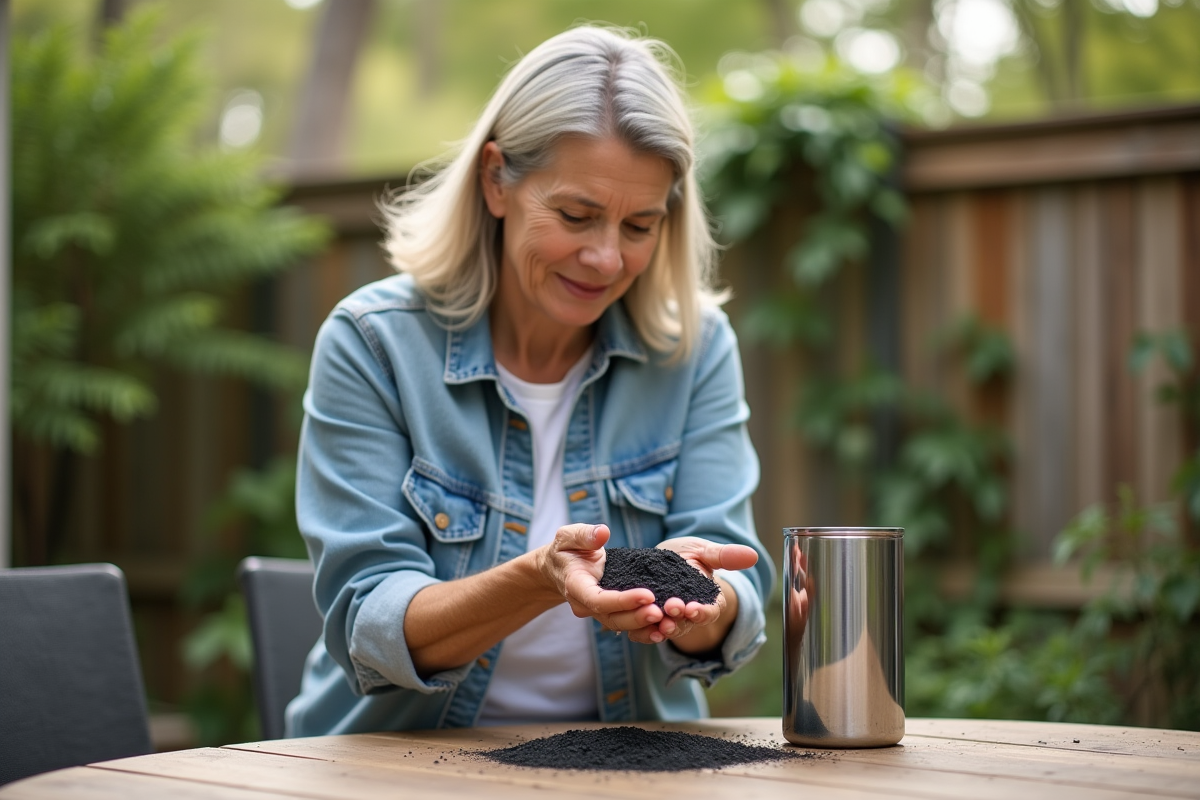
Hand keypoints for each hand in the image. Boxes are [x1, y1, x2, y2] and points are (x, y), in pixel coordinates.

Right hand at [536, 524, 664, 639]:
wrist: (559, 569)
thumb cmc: (566, 550)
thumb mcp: (568, 537)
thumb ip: (584, 535)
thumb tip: (603, 532)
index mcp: (576, 586)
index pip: (598, 599)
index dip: (623, 600)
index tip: (647, 594)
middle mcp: (585, 605)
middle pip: (612, 618)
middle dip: (638, 617)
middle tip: (662, 612)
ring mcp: (597, 613)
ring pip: (621, 625)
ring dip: (644, 626)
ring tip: (668, 622)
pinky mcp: (609, 613)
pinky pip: (627, 626)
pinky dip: (645, 630)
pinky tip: (664, 629)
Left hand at [649, 537, 758, 647]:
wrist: (658, 559)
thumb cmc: (685, 555)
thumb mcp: (704, 551)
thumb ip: (724, 556)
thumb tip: (752, 555)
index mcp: (708, 599)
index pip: (710, 611)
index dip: (702, 612)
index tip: (693, 609)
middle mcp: (690, 614)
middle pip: (688, 623)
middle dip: (680, 619)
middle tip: (671, 609)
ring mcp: (670, 620)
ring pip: (668, 629)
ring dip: (662, 628)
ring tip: (656, 621)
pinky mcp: (649, 621)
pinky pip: (647, 631)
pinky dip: (643, 632)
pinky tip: (636, 629)